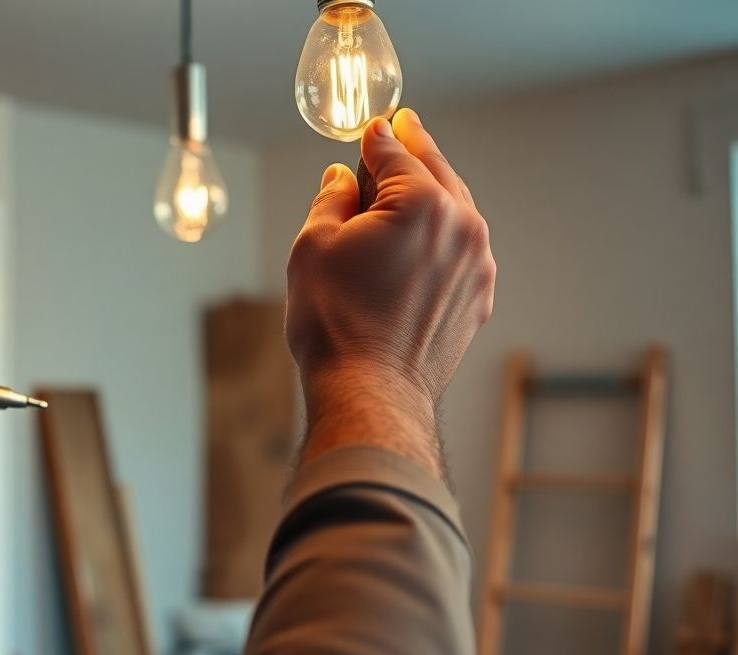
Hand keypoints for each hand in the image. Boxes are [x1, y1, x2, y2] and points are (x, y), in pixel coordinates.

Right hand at [285, 108, 495, 473]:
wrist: (370, 392)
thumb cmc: (336, 323)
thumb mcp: (314, 246)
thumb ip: (332, 199)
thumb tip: (341, 179)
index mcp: (423, 203)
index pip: (396, 153)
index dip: (377, 137)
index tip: (373, 126)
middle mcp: (462, 227)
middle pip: (438, 173)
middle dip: (416, 151)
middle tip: (406, 128)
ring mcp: (477, 265)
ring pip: (456, 210)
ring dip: (433, 192)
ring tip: (413, 182)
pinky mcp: (477, 298)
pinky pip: (462, 249)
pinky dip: (442, 234)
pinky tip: (421, 238)